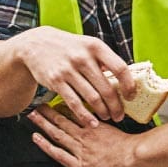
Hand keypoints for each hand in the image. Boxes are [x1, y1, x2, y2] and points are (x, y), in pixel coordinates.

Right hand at [8, 26, 133, 125]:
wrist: (36, 44)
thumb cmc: (68, 47)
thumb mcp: (87, 45)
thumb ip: (104, 60)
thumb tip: (125, 80)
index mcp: (95, 47)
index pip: (120, 68)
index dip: (129, 85)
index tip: (131, 97)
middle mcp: (82, 57)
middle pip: (107, 88)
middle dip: (116, 106)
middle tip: (120, 116)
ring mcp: (68, 69)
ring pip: (92, 98)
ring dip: (103, 112)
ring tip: (107, 117)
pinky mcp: (56, 81)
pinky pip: (74, 102)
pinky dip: (85, 115)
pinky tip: (92, 122)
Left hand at [28, 104, 144, 166]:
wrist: (135, 156)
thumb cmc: (131, 145)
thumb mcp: (118, 128)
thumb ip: (104, 121)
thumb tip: (98, 112)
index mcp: (93, 127)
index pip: (73, 114)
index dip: (60, 108)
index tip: (50, 101)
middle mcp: (83, 137)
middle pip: (61, 122)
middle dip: (47, 114)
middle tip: (35, 106)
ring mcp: (79, 151)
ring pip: (57, 134)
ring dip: (43, 125)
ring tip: (32, 117)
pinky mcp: (79, 166)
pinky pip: (58, 154)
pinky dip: (46, 146)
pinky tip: (36, 138)